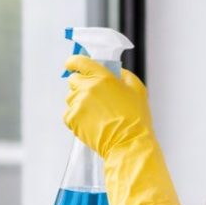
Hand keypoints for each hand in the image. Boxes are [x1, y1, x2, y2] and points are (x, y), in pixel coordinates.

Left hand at [62, 54, 184, 204]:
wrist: (128, 143)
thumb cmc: (136, 118)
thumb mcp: (137, 89)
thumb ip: (124, 75)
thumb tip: (114, 71)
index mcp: (102, 77)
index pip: (79, 61)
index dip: (73, 61)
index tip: (72, 64)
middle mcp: (87, 88)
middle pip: (73, 80)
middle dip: (80, 84)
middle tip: (93, 95)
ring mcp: (78, 104)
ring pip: (70, 98)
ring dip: (79, 101)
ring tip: (95, 113)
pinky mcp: (72, 120)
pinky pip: (68, 113)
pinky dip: (76, 117)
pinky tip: (90, 122)